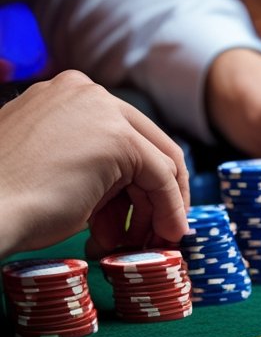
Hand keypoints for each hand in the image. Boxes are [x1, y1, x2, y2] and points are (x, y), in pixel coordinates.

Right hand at [0, 70, 189, 257]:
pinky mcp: (119, 139)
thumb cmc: (10, 199)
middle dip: (153, 197)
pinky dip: (169, 208)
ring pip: (158, 163)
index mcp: (68, 94)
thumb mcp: (60, 165)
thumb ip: (97, 163)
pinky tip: (163, 233)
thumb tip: (137, 189)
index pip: (127, 134)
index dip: (143, 179)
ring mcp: (103, 111)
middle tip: (153, 233)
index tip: (148, 212)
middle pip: (147, 146)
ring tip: (137, 243)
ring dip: (155, 210)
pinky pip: (162, 177)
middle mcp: (87, 93)